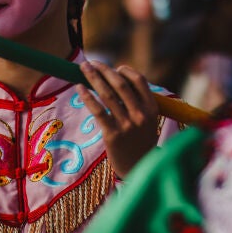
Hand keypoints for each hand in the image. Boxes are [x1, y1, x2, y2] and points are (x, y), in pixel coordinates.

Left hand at [77, 61, 158, 178]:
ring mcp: (127, 125)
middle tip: (91, 63)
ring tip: (83, 68)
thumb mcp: (148, 121)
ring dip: (93, 78)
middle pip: (121, 84)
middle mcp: (141, 114)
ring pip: (108, 95)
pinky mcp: (113, 135)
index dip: (125, 70)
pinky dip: (87, 97)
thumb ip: (137, 103)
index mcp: (152, 108)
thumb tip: (115, 80)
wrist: (138, 169)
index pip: (139, 80)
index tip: (114, 68)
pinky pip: (98, 111)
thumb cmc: (140, 142)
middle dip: (104, 70)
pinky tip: (79, 88)